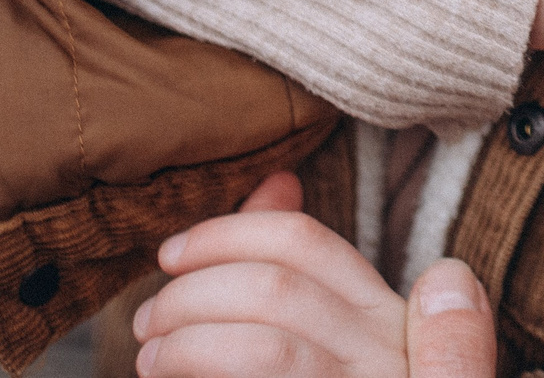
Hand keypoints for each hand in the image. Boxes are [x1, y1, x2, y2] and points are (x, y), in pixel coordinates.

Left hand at [134, 173, 494, 377]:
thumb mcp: (344, 343)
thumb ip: (311, 274)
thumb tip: (273, 184)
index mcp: (393, 324)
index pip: (307, 246)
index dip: (226, 235)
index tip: (172, 253)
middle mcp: (386, 358)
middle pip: (277, 288)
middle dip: (192, 290)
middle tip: (150, 318)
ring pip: (265, 344)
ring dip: (188, 339)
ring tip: (151, 357)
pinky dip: (195, 375)